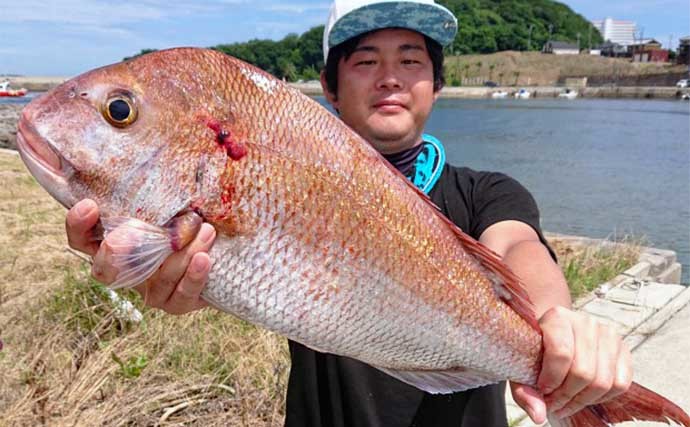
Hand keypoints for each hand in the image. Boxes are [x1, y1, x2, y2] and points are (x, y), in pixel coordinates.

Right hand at [65, 199, 215, 314]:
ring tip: (205, 229)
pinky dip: (194, 276)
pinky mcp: (177, 303)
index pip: (82, 239)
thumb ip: (156, 184)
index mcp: (115, 243)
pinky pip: (182, 294)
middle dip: (114, 254)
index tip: (88, 205)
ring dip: (180, 253)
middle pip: (105, 269)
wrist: (225, 255)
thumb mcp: (171, 201)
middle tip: (124, 238)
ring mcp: (151, 290)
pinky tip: (205, 258)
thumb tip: (148, 130)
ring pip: (157, 277)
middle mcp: (127, 270)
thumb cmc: (190, 218)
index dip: (79, 225)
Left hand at [510, 306, 632, 422]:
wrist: (554, 334)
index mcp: (558, 317)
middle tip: (553, 403)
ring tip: (566, 403)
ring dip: (582, 400)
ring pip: (603, 381)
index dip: (552, 379)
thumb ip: (524, 391)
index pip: (561, 353)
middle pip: (584, 372)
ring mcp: (608, 334)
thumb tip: (538, 415)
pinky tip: (584, 396)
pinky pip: (620, 384)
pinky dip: (601, 398)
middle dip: (566, 396)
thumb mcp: (522, 367)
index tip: (543, 390)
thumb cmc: (536, 350)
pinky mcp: (623, 349)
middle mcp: (586, 322)